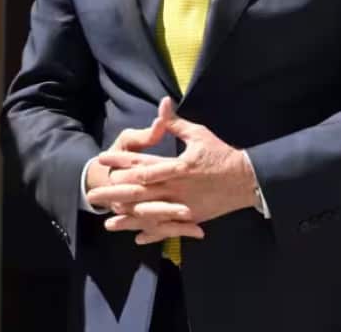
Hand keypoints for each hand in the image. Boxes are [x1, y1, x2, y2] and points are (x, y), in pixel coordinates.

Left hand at [88, 97, 256, 242]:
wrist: (246, 180)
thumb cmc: (221, 154)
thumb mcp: (198, 135)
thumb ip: (175, 124)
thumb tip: (163, 104)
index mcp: (176, 166)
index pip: (142, 165)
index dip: (120, 162)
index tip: (101, 160)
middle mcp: (176, 188)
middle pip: (139, 192)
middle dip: (115, 193)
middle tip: (94, 194)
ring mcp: (183, 205)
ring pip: (150, 213)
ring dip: (128, 218)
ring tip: (108, 222)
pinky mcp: (192, 217)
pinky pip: (169, 228)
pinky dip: (154, 233)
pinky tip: (138, 238)